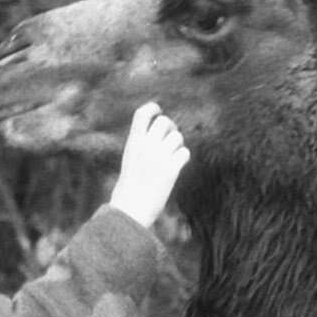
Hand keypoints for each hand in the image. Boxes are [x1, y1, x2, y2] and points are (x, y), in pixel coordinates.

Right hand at [108, 103, 192, 225]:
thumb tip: (161, 134)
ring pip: (177, 137)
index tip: (159, 110)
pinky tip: (178, 165)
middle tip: (170, 138)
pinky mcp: (171, 170)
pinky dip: (183, 157)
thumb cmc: (131, 186)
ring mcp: (159, 157)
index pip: (142, 114)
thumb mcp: (131, 160)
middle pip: (165, 121)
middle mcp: (146, 146)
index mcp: (133, 143)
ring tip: (172, 156)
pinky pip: (185, 153)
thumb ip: (142, 145)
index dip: (153, 107)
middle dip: (170, 127)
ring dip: (178, 144)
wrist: (131, 208)